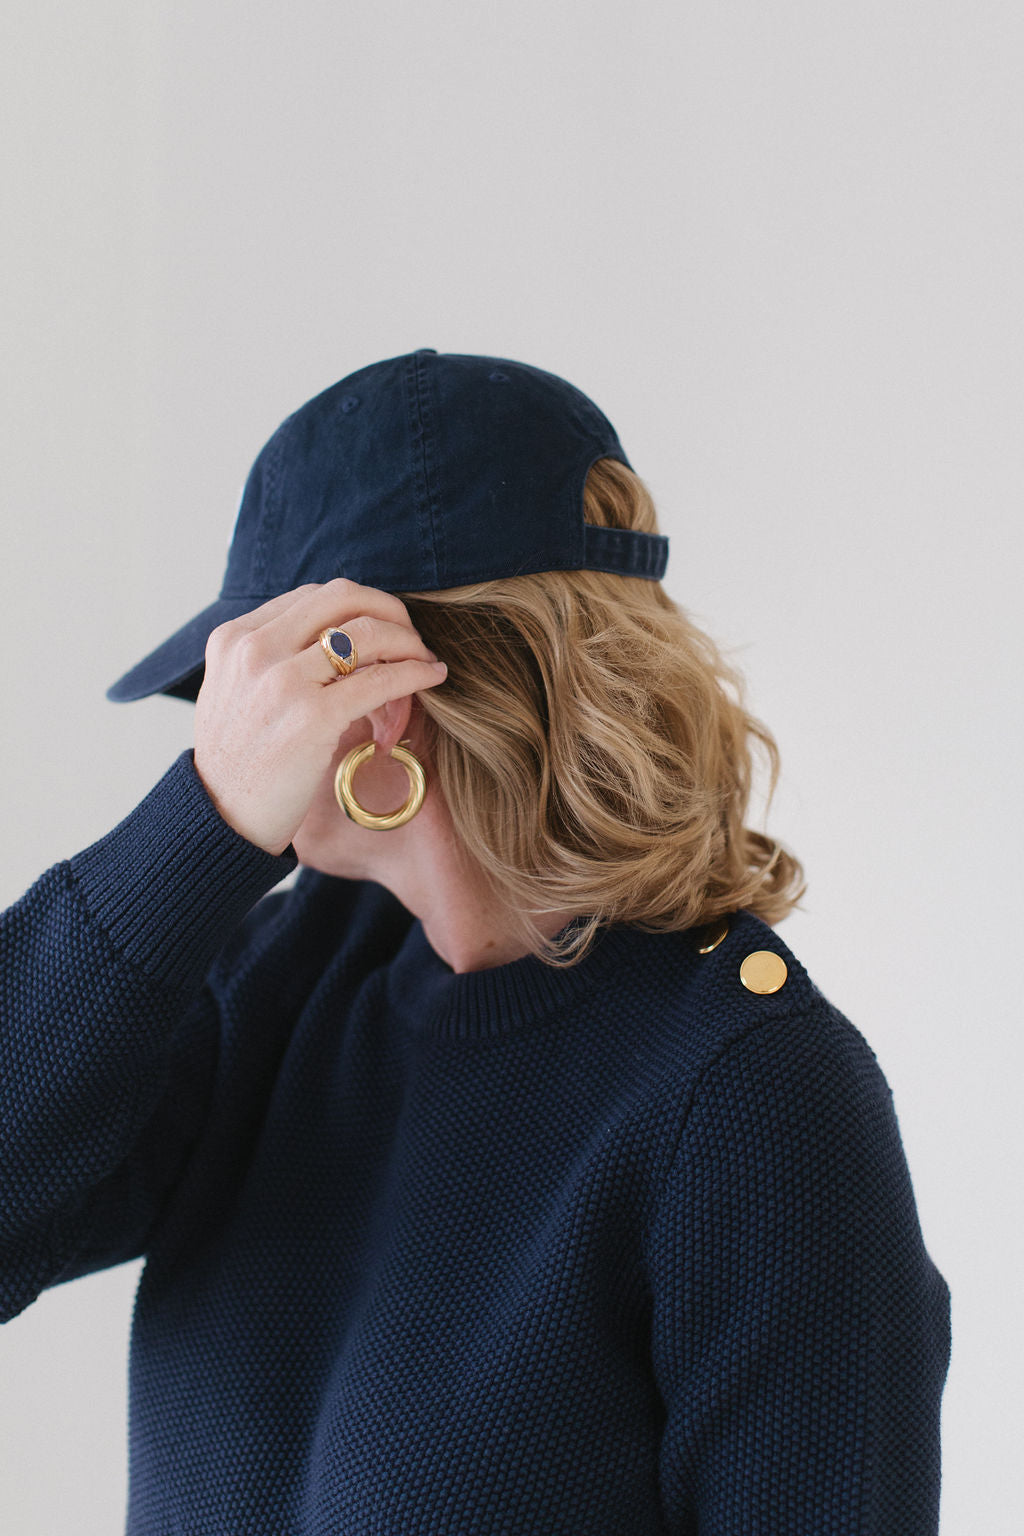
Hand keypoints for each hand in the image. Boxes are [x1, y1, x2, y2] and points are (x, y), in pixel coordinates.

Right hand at [192, 578, 446, 855]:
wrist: (220, 821)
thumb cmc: (237, 764)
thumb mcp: (234, 692)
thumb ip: (268, 659)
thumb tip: (332, 641)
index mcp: (234, 638)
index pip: (312, 597)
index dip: (358, 608)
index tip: (383, 629)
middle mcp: (254, 650)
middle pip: (343, 596)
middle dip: (388, 609)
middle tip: (411, 635)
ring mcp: (282, 681)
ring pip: (369, 632)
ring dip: (408, 641)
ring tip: (424, 659)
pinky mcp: (312, 716)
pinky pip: (382, 679)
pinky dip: (415, 672)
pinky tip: (432, 677)